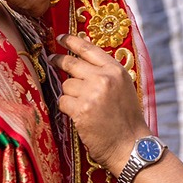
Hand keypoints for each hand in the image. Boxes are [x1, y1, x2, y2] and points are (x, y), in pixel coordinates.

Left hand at [51, 34, 151, 174]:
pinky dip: (68, 109)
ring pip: (66, 85)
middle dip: (58, 61)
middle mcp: (104, 78)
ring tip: (85, 107)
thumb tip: (81, 58)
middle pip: (71, 63)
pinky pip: (63, 101)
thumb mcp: (122, 88)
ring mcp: (92, 93)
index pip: (89, 49)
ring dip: (70, 95)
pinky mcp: (81, 109)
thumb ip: (105, 73)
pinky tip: (81, 117)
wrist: (131, 146)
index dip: (71, 41)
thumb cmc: (126, 119)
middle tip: (51, 59)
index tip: (60, 37)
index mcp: (116, 71)